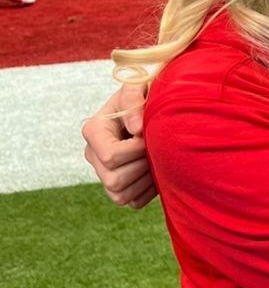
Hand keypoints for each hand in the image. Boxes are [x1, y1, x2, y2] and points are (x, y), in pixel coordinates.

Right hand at [82, 83, 154, 208]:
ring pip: (120, 195)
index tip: (149, 134)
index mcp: (93, 130)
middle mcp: (93, 154)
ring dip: (146, 179)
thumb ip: (134, 98)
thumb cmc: (146, 92)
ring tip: (156, 158)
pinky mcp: (118, 188)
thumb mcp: (139, 84)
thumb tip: (137, 129)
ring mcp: (103, 173)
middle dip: (142, 165)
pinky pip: (132, 202)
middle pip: (114, 179)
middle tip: (156, 148)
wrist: (154, 108)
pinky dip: (149, 191)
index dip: (136, 150)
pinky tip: (156, 170)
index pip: (110, 156)